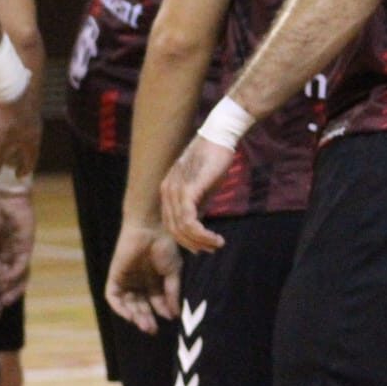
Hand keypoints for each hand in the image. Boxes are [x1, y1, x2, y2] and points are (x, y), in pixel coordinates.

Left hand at [0, 91, 42, 182]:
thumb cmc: (7, 121)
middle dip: (23, 155)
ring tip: (10, 144)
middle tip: (15, 161)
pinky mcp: (25, 106)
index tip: (19, 175)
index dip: (25, 169)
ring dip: (19, 141)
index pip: (31, 160)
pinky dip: (16, 130)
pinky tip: (8, 126)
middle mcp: (35, 130)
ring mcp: (32, 116)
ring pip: (26, 134)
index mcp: (32, 142)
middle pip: (31, 147)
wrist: (14, 90)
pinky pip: (22, 123)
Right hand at [0, 186, 34, 316]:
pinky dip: (13, 275)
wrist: (0, 195)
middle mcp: (4, 256)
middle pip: (3, 283)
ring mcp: (15, 252)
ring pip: (17, 278)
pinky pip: (21, 265)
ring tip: (3, 302)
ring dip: (10, 291)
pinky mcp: (26, 246)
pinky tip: (5, 279)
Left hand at [104, 219, 182, 333]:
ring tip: (144, 324)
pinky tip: (130, 315)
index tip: (170, 318)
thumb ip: (172, 292)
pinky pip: (114, 297)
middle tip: (153, 329)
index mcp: (155, 280)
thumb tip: (175, 314)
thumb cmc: (165, 246)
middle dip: (146, 318)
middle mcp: (140, 282)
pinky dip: (120, 308)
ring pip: (129, 305)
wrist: (151, 228)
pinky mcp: (115, 277)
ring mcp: (127, 280)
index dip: (162, 311)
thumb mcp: (174, 272)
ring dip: (135, 316)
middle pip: (141, 306)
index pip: (157, 302)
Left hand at [159, 135, 230, 252]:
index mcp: (167, 191)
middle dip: (194, 244)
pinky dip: (202, 235)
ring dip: (201, 242)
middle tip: (212, 248)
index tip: (205, 246)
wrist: (219, 138)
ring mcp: (175, 192)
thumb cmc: (213, 160)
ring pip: (182, 229)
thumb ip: (197, 206)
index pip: (171, 224)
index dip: (187, 240)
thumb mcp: (202, 188)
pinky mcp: (187, 191)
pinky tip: (215, 238)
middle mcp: (167, 192)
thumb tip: (199, 228)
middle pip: (174, 231)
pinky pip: (189, 222)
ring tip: (217, 244)